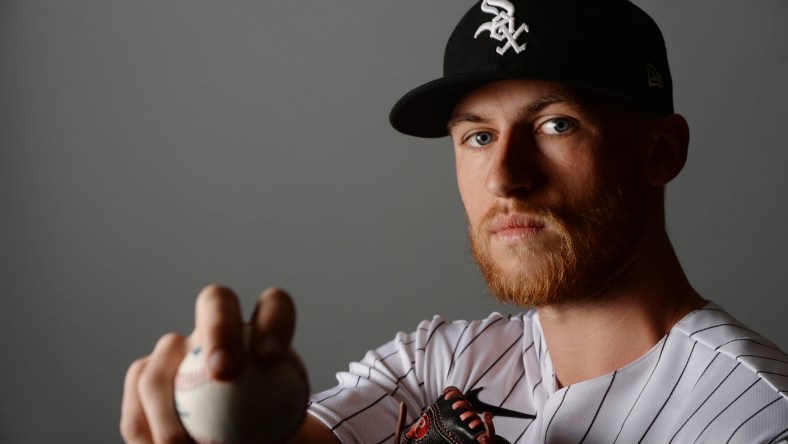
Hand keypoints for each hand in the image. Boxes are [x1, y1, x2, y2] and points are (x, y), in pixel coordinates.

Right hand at [120, 285, 298, 442]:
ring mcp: (173, 352)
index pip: (274, 306)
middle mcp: (214, 326)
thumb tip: (284, 434)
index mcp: (261, 329)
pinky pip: (135, 411)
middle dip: (219, 329)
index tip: (271, 357)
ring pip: (156, 371)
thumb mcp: (289, 430)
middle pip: (216, 302)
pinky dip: (146, 438)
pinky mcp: (143, 382)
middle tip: (224, 372)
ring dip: (166, 416)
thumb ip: (284, 420)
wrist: (240, 439)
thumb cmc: (271, 433)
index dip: (273, 322)